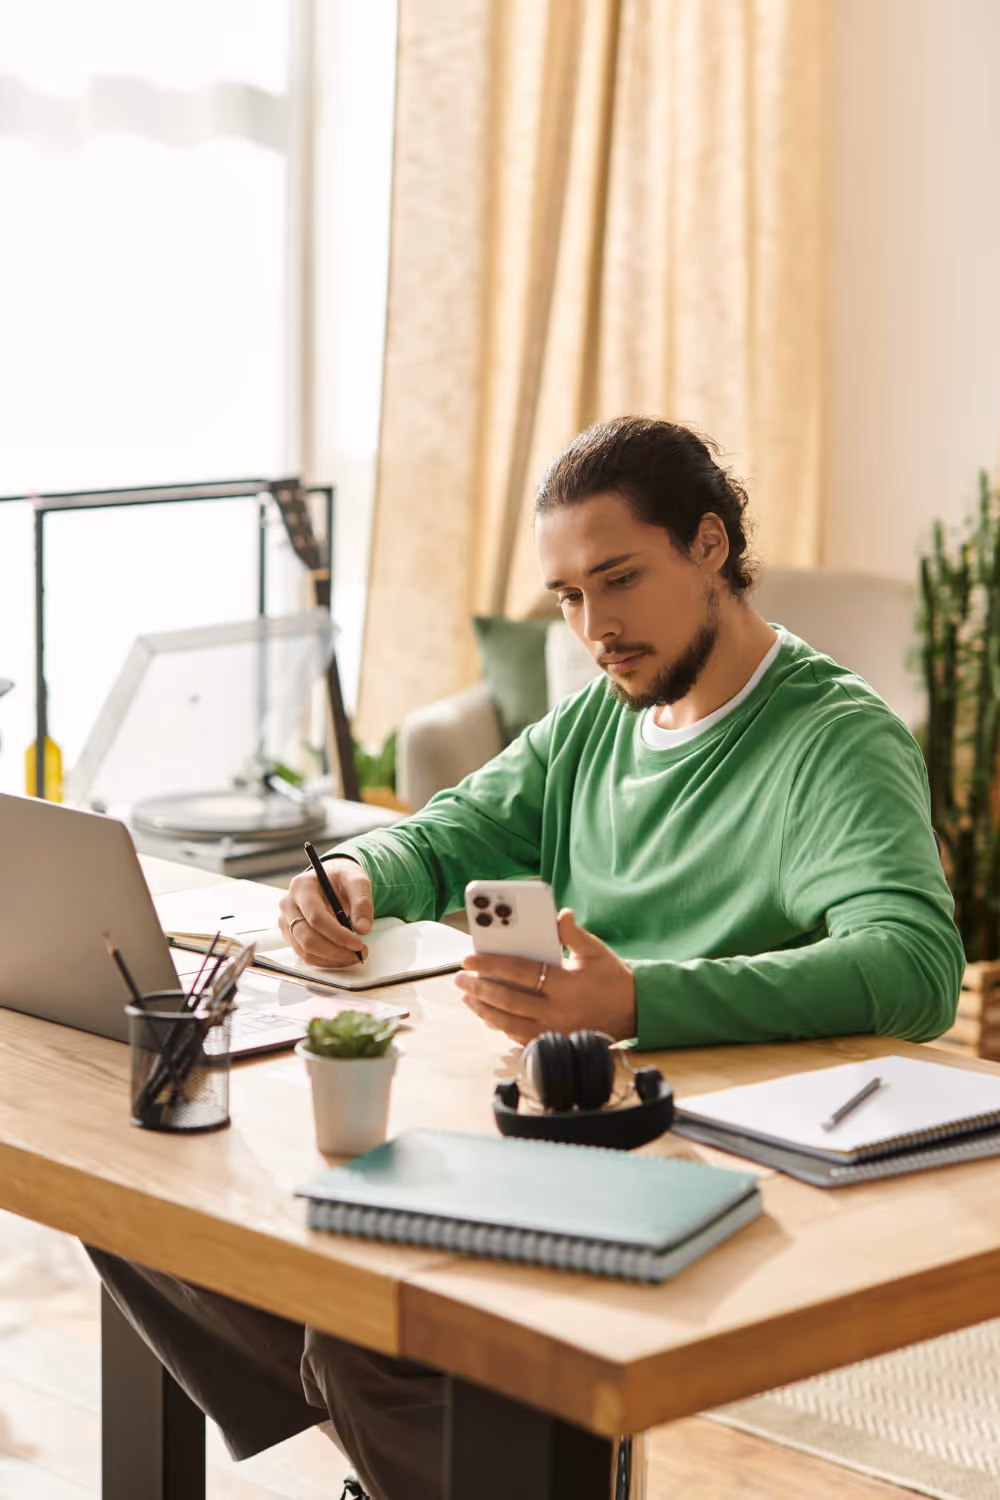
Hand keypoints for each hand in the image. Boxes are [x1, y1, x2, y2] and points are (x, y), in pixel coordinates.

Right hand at [278, 858, 373, 966]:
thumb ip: (362, 902)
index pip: (316, 917)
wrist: (330, 880)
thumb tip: (363, 928)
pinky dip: (325, 960)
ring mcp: (285, 921)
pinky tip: (341, 957)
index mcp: (302, 886)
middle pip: (307, 937)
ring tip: (353, 955)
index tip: (358, 943)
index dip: (337, 935)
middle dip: (335, 951)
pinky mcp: (289, 934)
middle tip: (359, 954)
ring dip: (331, 958)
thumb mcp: (357, 881)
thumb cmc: (342, 879)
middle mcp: (288, 904)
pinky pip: (304, 954)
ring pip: (305, 950)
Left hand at [455, 909, 636, 1045]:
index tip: (470, 958)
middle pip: (508, 1000)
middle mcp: (557, 1011)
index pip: (521, 972)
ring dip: (483, 1009)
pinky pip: (519, 1036)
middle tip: (460, 976)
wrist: (634, 1013)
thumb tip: (559, 914)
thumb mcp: (596, 950)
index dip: (492, 964)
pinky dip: (499, 1025)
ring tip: (467, 995)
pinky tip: (487, 1014)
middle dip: (479, 987)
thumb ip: (573, 934)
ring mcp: (553, 1030)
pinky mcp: (553, 1041)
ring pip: (508, 1023)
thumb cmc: (613, 978)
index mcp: (567, 985)